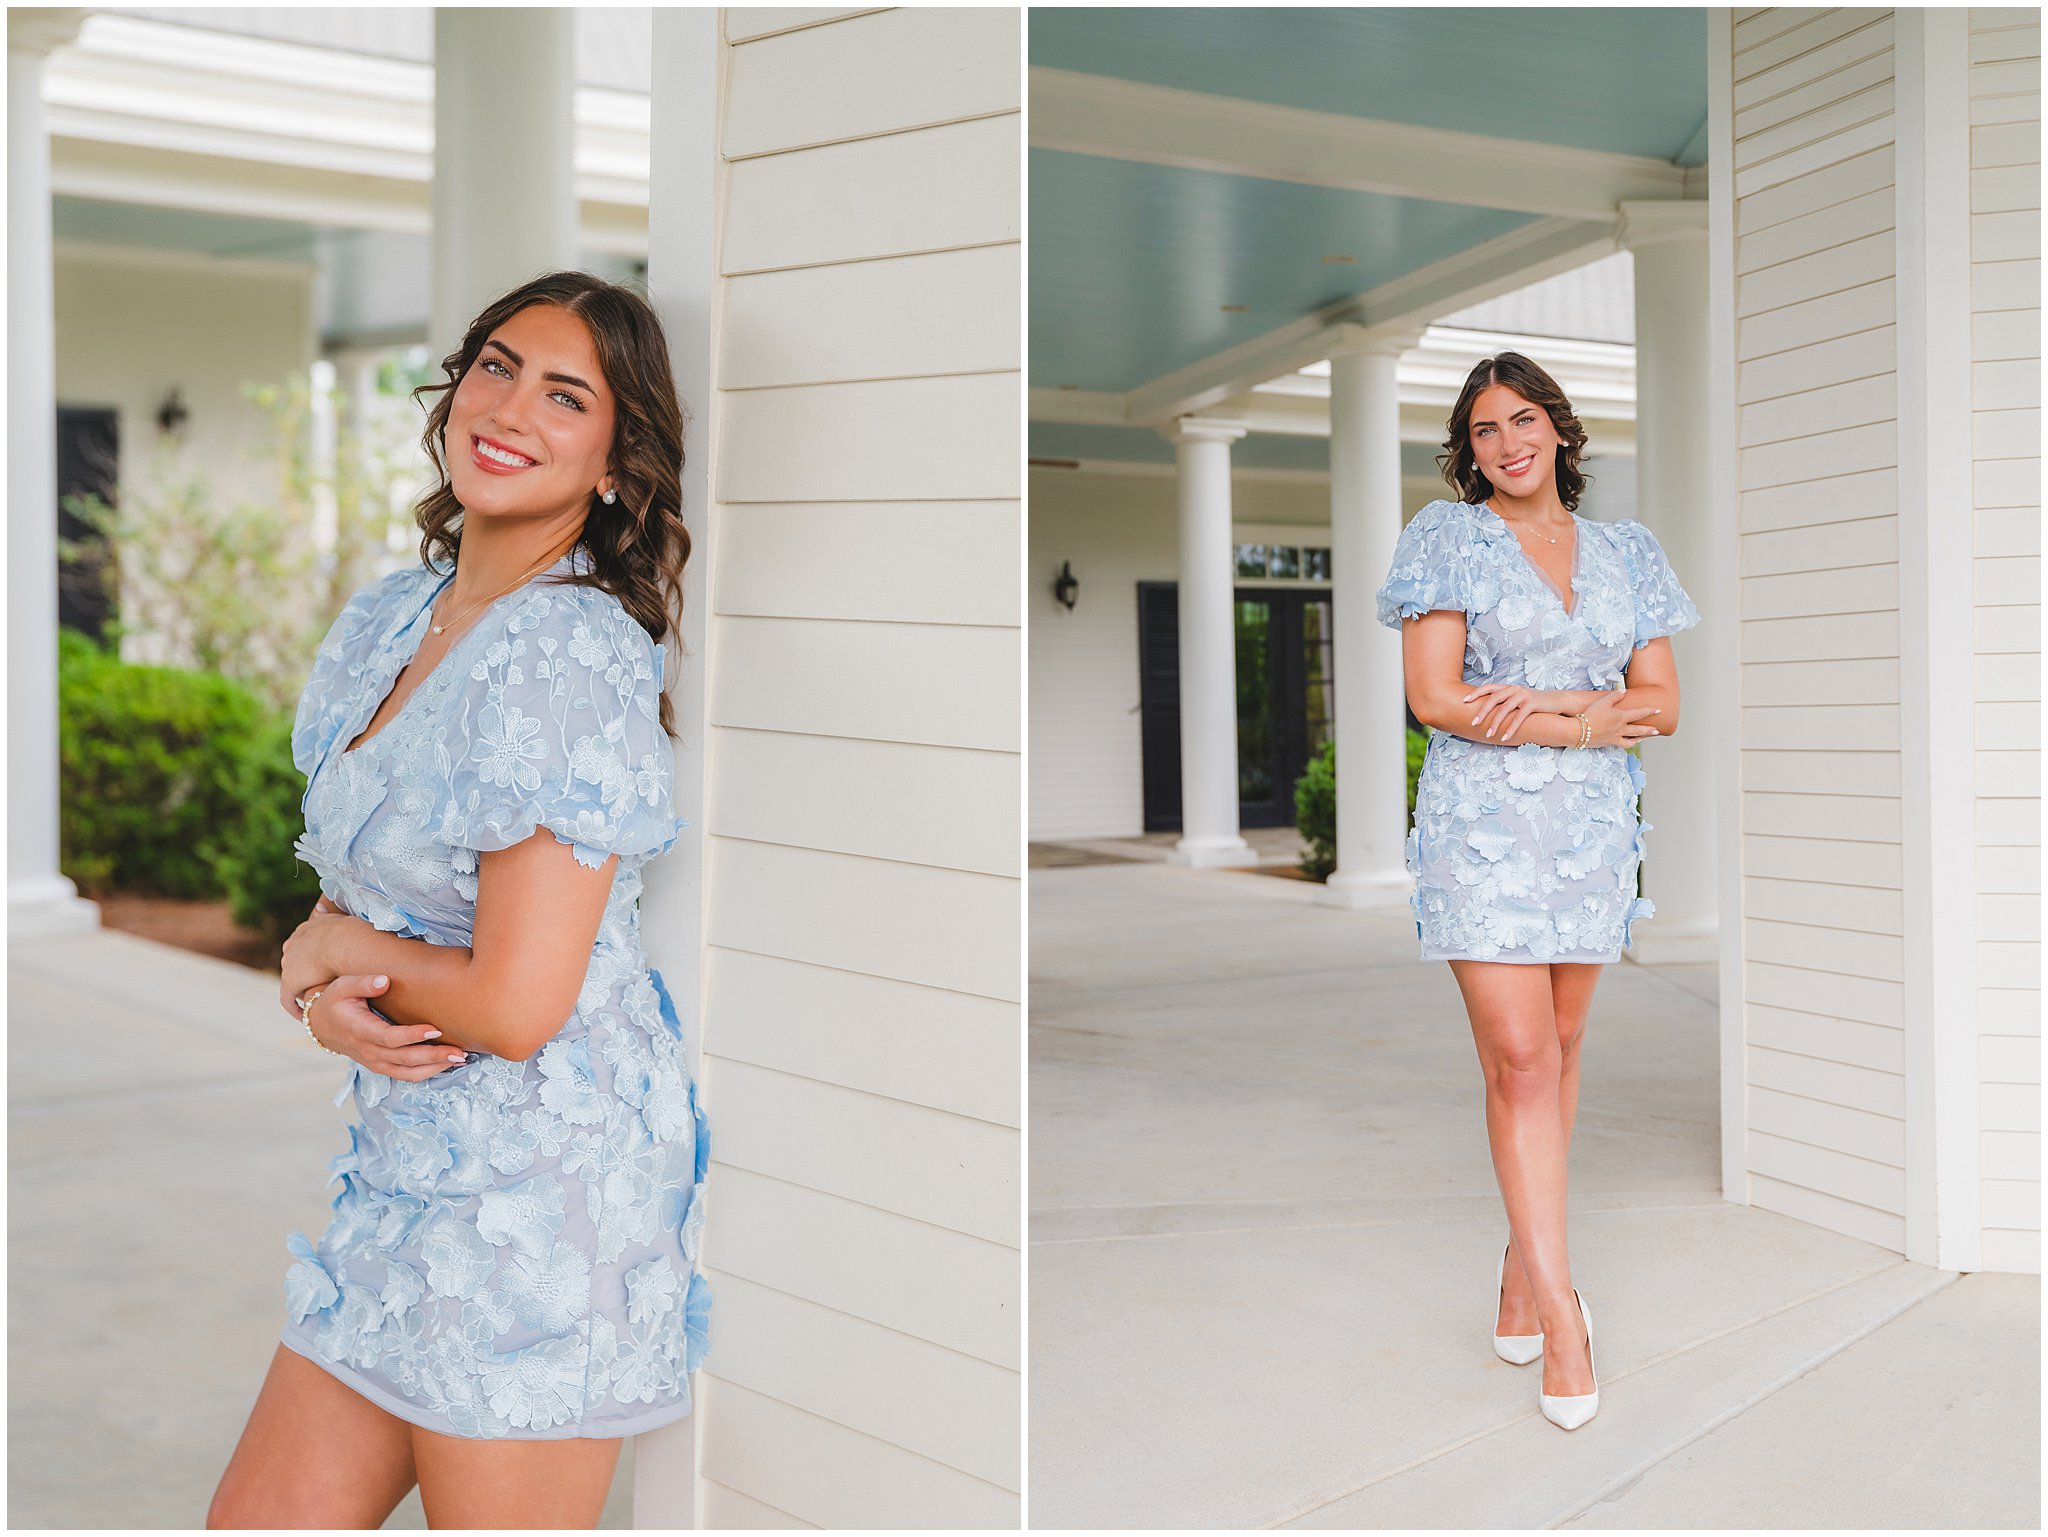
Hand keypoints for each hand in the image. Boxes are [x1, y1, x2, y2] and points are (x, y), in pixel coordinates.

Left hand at [280, 907, 370, 1021]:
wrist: (343, 943)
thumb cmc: (352, 932)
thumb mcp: (344, 919)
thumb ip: (337, 916)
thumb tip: (331, 908)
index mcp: (306, 930)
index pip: (303, 943)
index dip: (311, 954)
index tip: (319, 963)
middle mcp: (293, 945)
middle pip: (294, 960)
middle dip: (303, 970)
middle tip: (317, 982)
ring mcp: (290, 964)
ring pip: (293, 979)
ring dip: (303, 988)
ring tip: (316, 1001)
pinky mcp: (290, 983)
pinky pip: (289, 999)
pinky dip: (297, 1007)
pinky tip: (307, 1015)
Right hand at [304, 974, 468, 1081]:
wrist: (322, 1025)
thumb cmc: (336, 1001)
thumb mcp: (343, 986)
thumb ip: (363, 983)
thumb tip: (384, 980)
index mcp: (360, 1030)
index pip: (389, 1038)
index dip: (412, 1036)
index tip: (435, 1028)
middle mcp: (368, 1051)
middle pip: (404, 1059)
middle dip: (433, 1056)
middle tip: (459, 1051)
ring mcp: (375, 1062)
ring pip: (407, 1073)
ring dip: (435, 1068)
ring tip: (460, 1059)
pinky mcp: (382, 1066)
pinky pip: (406, 1075)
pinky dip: (427, 1073)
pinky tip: (447, 1064)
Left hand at [1462, 683, 1558, 743]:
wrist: (1557, 701)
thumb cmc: (1533, 703)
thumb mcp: (1517, 700)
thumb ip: (1504, 702)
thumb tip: (1486, 712)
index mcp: (1508, 687)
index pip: (1488, 687)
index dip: (1475, 693)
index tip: (1464, 701)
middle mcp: (1514, 689)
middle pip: (1493, 698)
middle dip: (1482, 711)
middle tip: (1473, 723)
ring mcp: (1523, 695)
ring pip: (1504, 709)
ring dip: (1495, 723)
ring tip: (1488, 734)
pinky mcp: (1532, 704)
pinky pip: (1518, 717)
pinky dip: (1510, 728)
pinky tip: (1504, 738)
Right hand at [1582, 691, 1660, 748]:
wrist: (1579, 731)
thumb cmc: (1590, 714)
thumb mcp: (1602, 701)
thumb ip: (1614, 696)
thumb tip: (1624, 692)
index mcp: (1621, 717)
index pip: (1639, 713)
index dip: (1650, 711)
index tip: (1659, 710)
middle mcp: (1620, 728)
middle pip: (1639, 730)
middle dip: (1649, 730)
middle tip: (1657, 731)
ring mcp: (1615, 737)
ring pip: (1632, 740)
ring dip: (1639, 738)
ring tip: (1643, 738)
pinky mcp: (1608, 743)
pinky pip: (1622, 745)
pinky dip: (1627, 744)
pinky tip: (1628, 743)